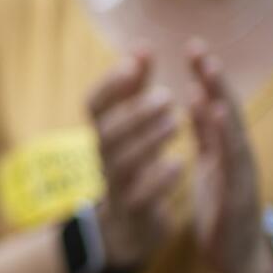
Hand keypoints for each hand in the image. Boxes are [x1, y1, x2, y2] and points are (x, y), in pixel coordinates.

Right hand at [84, 49, 180, 268]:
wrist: (126, 225)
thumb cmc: (131, 164)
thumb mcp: (129, 125)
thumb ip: (134, 89)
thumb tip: (140, 47)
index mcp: (104, 134)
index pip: (93, 105)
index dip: (110, 84)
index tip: (134, 62)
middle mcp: (105, 157)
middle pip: (107, 132)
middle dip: (135, 112)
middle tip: (168, 96)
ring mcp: (117, 184)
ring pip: (123, 161)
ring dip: (148, 140)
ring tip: (178, 123)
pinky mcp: (135, 210)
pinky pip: (140, 195)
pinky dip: (158, 179)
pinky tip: (178, 163)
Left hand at [185, 42, 272, 272]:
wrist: (238, 258)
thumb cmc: (225, 211)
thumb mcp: (211, 166)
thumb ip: (205, 135)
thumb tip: (195, 99)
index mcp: (226, 150)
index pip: (214, 107)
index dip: (205, 79)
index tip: (191, 48)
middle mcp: (237, 155)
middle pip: (225, 110)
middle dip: (212, 78)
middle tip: (197, 47)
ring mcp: (241, 173)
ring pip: (231, 128)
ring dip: (220, 98)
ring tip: (208, 70)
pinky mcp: (239, 192)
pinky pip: (231, 160)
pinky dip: (225, 134)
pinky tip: (216, 114)